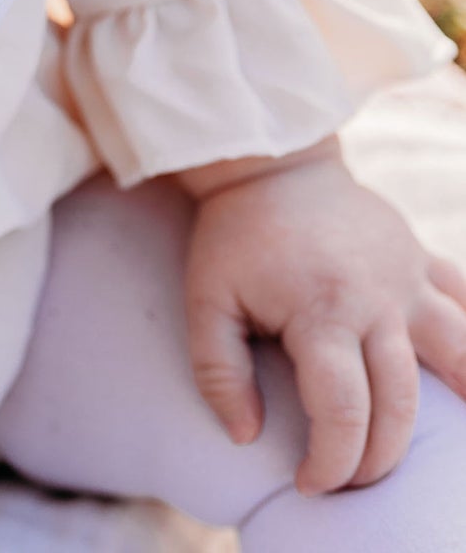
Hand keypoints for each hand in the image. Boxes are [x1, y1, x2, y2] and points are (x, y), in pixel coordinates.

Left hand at [181, 143, 465, 493]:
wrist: (270, 163)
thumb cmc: (233, 236)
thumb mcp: (206, 300)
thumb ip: (218, 372)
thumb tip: (247, 435)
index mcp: (320, 311)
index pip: (343, 411)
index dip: (332, 461)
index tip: (309, 483)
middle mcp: (375, 299)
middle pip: (401, 404)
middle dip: (379, 458)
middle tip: (351, 479)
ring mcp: (406, 277)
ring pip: (459, 354)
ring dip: (459, 404)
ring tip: (447, 449)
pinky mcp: (419, 259)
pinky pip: (463, 297)